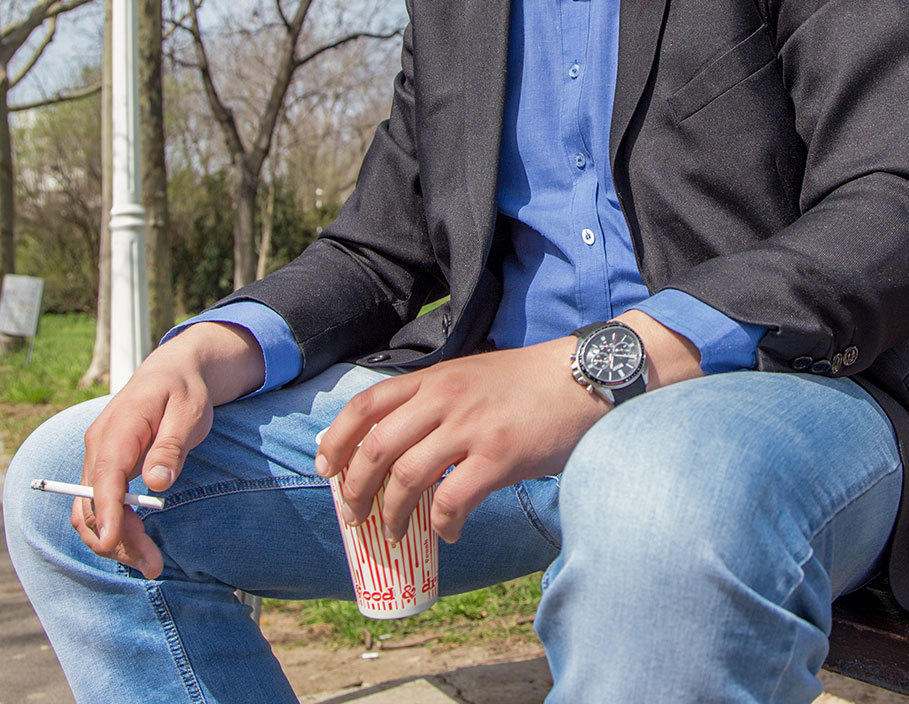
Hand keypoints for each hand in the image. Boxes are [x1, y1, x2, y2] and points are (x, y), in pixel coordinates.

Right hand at [74, 322, 264, 578]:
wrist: (172, 372)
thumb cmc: (184, 391)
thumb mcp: (189, 412)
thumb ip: (171, 447)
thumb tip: (156, 482)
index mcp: (119, 428)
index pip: (104, 477)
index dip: (106, 512)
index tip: (112, 542)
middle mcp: (98, 445)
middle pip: (93, 502)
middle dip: (116, 539)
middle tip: (154, 566)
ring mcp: (97, 457)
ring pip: (89, 509)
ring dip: (113, 539)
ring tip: (149, 563)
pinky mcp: (103, 467)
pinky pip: (97, 503)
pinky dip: (111, 527)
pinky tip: (134, 543)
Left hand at [315, 312, 705, 542]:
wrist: (583, 378)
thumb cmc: (528, 383)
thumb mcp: (471, 375)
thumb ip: (434, 400)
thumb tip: (397, 443)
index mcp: (434, 378)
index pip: (365, 406)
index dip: (336, 441)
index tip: (325, 470)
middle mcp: (445, 399)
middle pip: (376, 447)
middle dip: (354, 489)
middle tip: (353, 516)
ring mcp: (472, 427)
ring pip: (406, 478)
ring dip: (392, 514)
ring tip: (393, 533)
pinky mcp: (500, 456)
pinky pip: (453, 500)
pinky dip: (442, 525)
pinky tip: (446, 534)